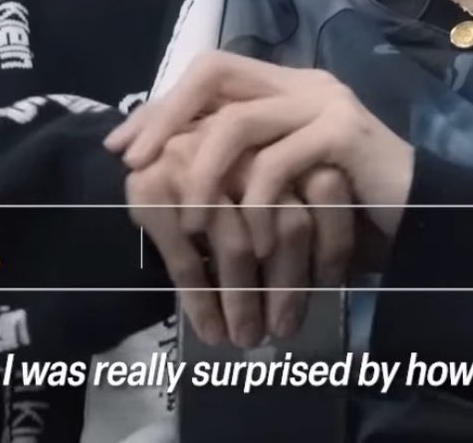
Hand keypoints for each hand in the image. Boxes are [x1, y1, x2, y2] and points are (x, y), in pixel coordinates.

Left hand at [107, 51, 415, 249]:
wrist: (429, 218)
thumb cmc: (351, 206)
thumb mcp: (284, 181)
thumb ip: (241, 163)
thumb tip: (167, 169)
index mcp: (286, 87)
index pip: (209, 72)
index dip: (161, 105)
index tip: (123, 148)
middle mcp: (304, 83)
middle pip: (215, 73)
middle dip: (166, 119)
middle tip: (137, 167)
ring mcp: (326, 104)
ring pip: (238, 123)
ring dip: (203, 176)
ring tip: (191, 222)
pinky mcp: (345, 135)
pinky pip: (277, 163)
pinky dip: (255, 204)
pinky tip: (254, 238)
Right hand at [123, 129, 354, 347]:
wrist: (135, 149)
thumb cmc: (216, 175)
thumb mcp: (265, 179)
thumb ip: (299, 207)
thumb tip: (337, 277)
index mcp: (280, 134)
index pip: (326, 190)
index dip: (334, 244)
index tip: (330, 286)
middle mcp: (239, 143)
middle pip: (287, 224)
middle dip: (288, 286)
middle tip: (284, 330)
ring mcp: (193, 162)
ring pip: (240, 247)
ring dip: (245, 301)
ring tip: (247, 338)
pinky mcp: (152, 189)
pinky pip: (188, 261)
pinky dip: (203, 302)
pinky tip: (211, 331)